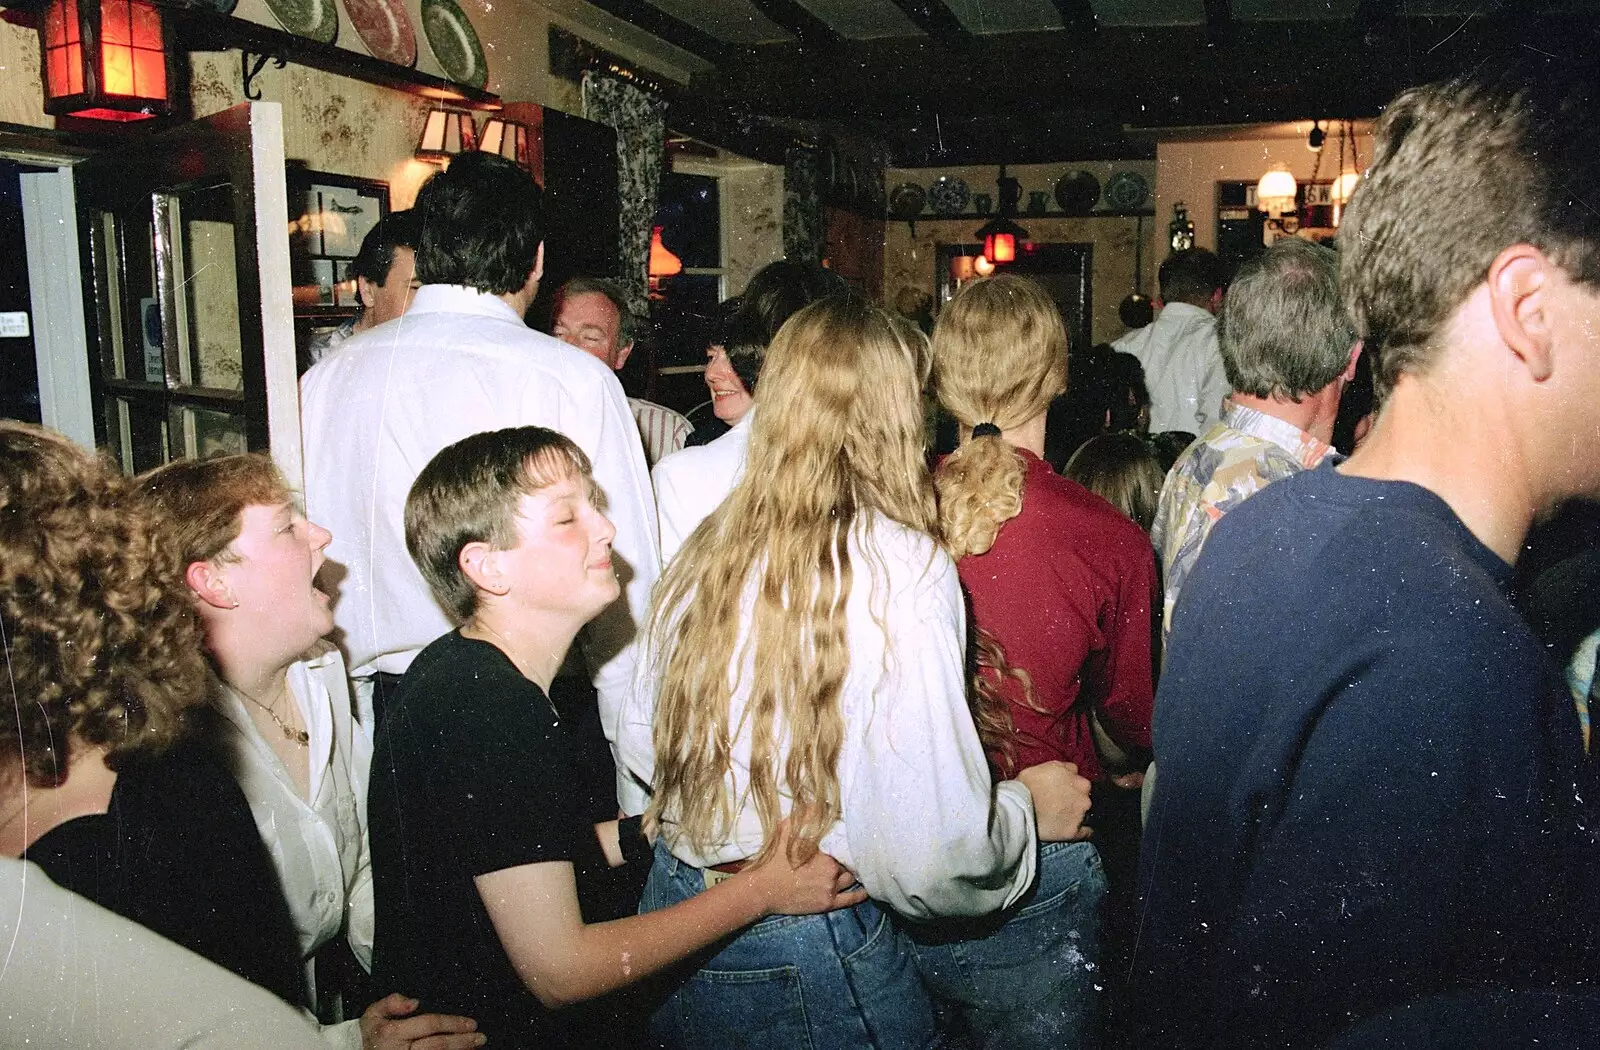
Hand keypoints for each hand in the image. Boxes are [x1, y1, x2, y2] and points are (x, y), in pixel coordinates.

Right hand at [360, 993, 484, 1049]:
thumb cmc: (370, 1035)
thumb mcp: (373, 1013)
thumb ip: (391, 1002)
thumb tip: (413, 1001)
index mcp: (392, 1032)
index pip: (429, 1025)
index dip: (452, 1023)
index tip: (470, 1023)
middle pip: (437, 1045)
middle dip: (462, 1041)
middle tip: (480, 1037)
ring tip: (474, 1046)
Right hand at [743, 819, 868, 916]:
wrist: (761, 889)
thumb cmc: (773, 859)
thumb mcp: (786, 830)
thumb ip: (806, 816)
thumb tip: (821, 803)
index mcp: (824, 853)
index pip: (844, 844)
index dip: (846, 840)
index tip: (850, 836)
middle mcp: (831, 871)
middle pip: (848, 861)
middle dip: (850, 856)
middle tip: (855, 851)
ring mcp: (830, 889)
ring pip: (850, 878)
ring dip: (854, 872)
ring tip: (860, 867)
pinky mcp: (826, 903)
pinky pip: (849, 899)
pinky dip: (860, 894)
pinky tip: (865, 890)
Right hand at [1016, 760, 1093, 842]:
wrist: (1019, 807)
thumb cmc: (1028, 784)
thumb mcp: (1047, 766)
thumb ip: (1064, 768)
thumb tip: (1071, 771)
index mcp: (1080, 781)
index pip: (1080, 782)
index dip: (1070, 785)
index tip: (1061, 789)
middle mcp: (1085, 798)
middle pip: (1084, 798)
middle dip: (1075, 799)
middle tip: (1060, 803)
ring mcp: (1080, 816)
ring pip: (1085, 814)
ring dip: (1077, 814)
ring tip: (1062, 817)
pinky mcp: (1073, 832)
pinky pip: (1084, 833)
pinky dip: (1081, 831)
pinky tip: (1071, 828)